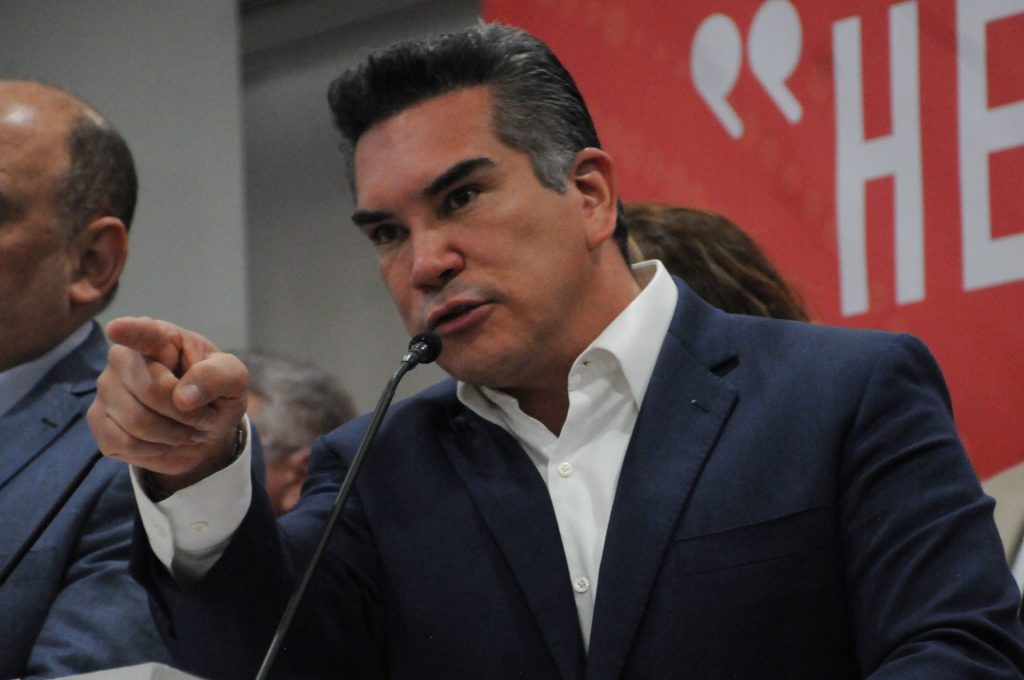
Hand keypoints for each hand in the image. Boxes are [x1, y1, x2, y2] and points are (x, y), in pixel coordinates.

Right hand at [87, 317, 248, 496]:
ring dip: (174, 434)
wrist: (202, 431)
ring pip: (137, 421)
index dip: (130, 331)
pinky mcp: (98, 421)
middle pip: (151, 390)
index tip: (117, 329)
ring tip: (188, 429)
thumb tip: (183, 396)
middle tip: (204, 417)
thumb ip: (217, 376)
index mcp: (161, 338)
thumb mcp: (233, 379)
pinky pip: (125, 442)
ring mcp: (107, 388)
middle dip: (187, 413)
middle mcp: (125, 358)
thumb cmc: (215, 395)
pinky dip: (155, 448)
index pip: (144, 333)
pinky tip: (165, 440)